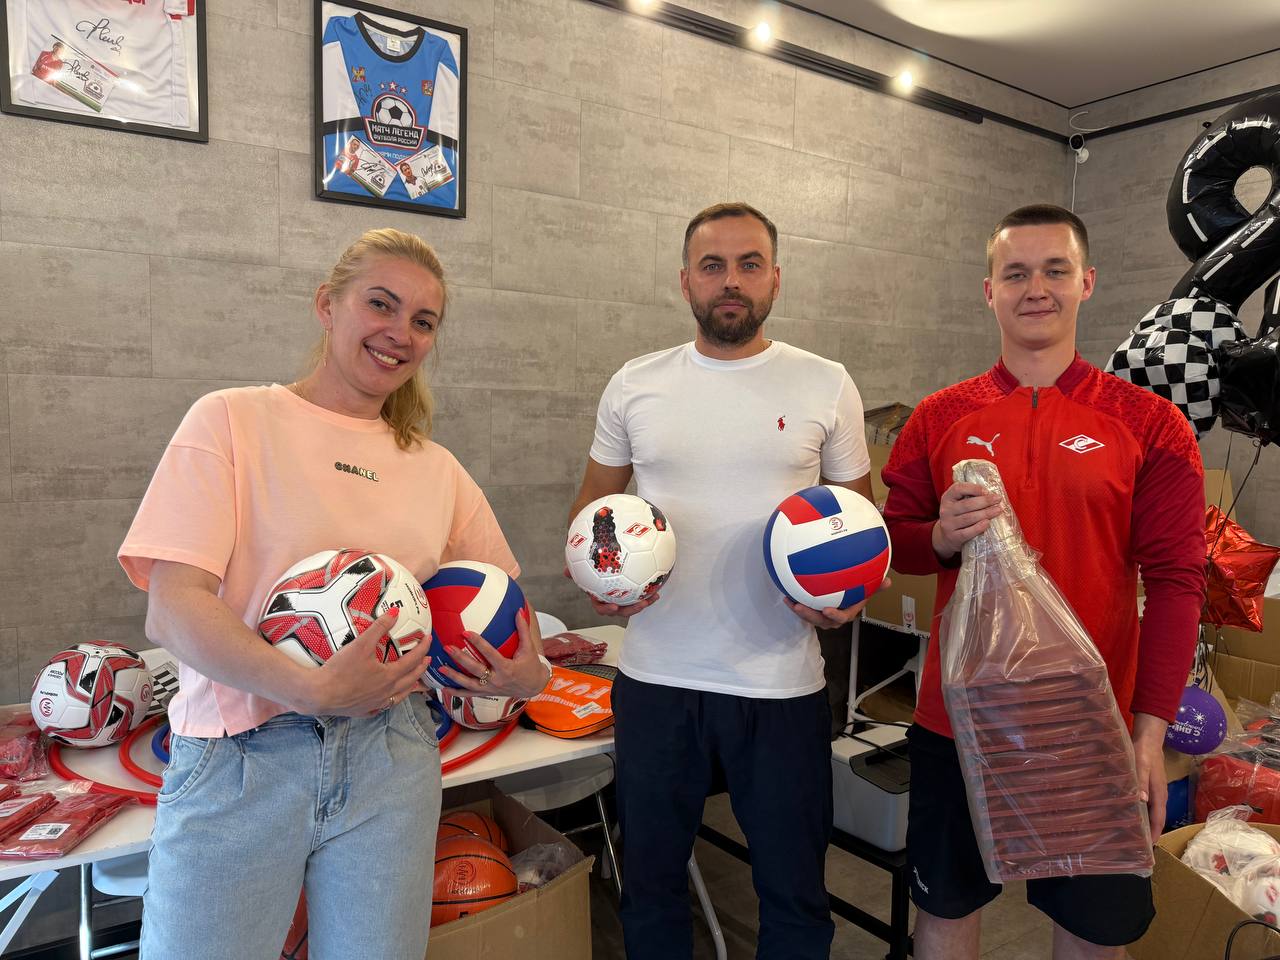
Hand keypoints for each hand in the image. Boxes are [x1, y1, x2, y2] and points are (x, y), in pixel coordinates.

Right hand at [294, 608, 430, 716]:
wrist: (319, 694)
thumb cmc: (340, 670)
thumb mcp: (361, 644)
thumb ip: (379, 627)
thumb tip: (395, 612)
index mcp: (388, 676)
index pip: (412, 661)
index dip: (423, 649)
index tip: (429, 639)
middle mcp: (386, 692)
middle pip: (410, 680)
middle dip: (421, 668)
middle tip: (427, 660)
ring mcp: (375, 704)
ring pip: (399, 696)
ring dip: (409, 687)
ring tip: (415, 682)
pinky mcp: (363, 711)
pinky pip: (382, 706)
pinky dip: (390, 700)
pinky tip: (386, 699)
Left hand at [437, 610, 550, 700]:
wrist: (533, 686)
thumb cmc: (530, 665)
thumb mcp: (528, 647)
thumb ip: (523, 629)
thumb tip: (519, 611)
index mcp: (506, 668)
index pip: (489, 654)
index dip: (478, 643)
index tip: (466, 632)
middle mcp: (496, 680)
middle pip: (475, 669)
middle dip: (460, 658)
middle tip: (448, 648)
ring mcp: (490, 689)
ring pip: (468, 684)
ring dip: (454, 676)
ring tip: (441, 668)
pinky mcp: (486, 693)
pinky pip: (468, 695)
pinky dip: (456, 692)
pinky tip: (444, 688)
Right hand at [564, 565, 659, 618]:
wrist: (600, 565)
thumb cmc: (591, 569)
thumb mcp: (582, 568)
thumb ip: (575, 571)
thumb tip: (565, 571)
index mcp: (600, 598)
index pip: (601, 607)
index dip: (607, 609)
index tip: (613, 606)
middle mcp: (612, 600)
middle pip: (622, 610)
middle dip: (631, 610)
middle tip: (640, 604)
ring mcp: (623, 598)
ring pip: (634, 604)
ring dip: (644, 602)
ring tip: (654, 597)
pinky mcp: (633, 593)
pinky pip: (641, 594)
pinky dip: (649, 592)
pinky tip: (658, 586)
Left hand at [783, 576, 891, 628]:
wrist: (844, 598)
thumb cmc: (856, 594)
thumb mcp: (867, 589)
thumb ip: (876, 586)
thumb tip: (888, 581)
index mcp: (846, 613)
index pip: (842, 617)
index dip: (834, 615)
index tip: (826, 610)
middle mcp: (832, 618)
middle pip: (821, 621)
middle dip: (810, 615)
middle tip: (800, 606)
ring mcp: (821, 616)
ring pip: (810, 617)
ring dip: (799, 611)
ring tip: (790, 602)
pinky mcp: (812, 611)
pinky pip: (803, 610)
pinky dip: (794, 604)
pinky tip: (786, 595)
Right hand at [932, 481, 1002, 558]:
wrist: (946, 537)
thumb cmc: (958, 516)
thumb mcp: (958, 503)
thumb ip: (970, 497)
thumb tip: (991, 494)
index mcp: (947, 498)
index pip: (958, 489)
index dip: (973, 488)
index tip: (987, 491)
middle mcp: (945, 510)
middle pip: (966, 504)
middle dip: (985, 501)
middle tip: (998, 499)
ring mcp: (948, 524)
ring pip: (969, 518)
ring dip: (986, 513)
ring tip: (998, 510)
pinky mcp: (953, 537)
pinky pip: (967, 532)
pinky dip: (978, 527)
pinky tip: (987, 523)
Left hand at [1132, 713, 1168, 837]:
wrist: (1149, 738)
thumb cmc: (1144, 752)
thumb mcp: (1140, 766)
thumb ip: (1140, 782)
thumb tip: (1142, 801)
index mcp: (1159, 795)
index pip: (1158, 820)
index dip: (1153, 834)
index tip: (1147, 848)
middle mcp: (1159, 796)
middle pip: (1155, 819)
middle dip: (1149, 833)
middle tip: (1136, 846)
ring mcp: (1155, 791)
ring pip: (1151, 812)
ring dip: (1144, 823)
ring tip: (1132, 834)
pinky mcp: (1149, 786)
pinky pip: (1146, 804)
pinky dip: (1140, 812)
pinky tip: (1129, 813)